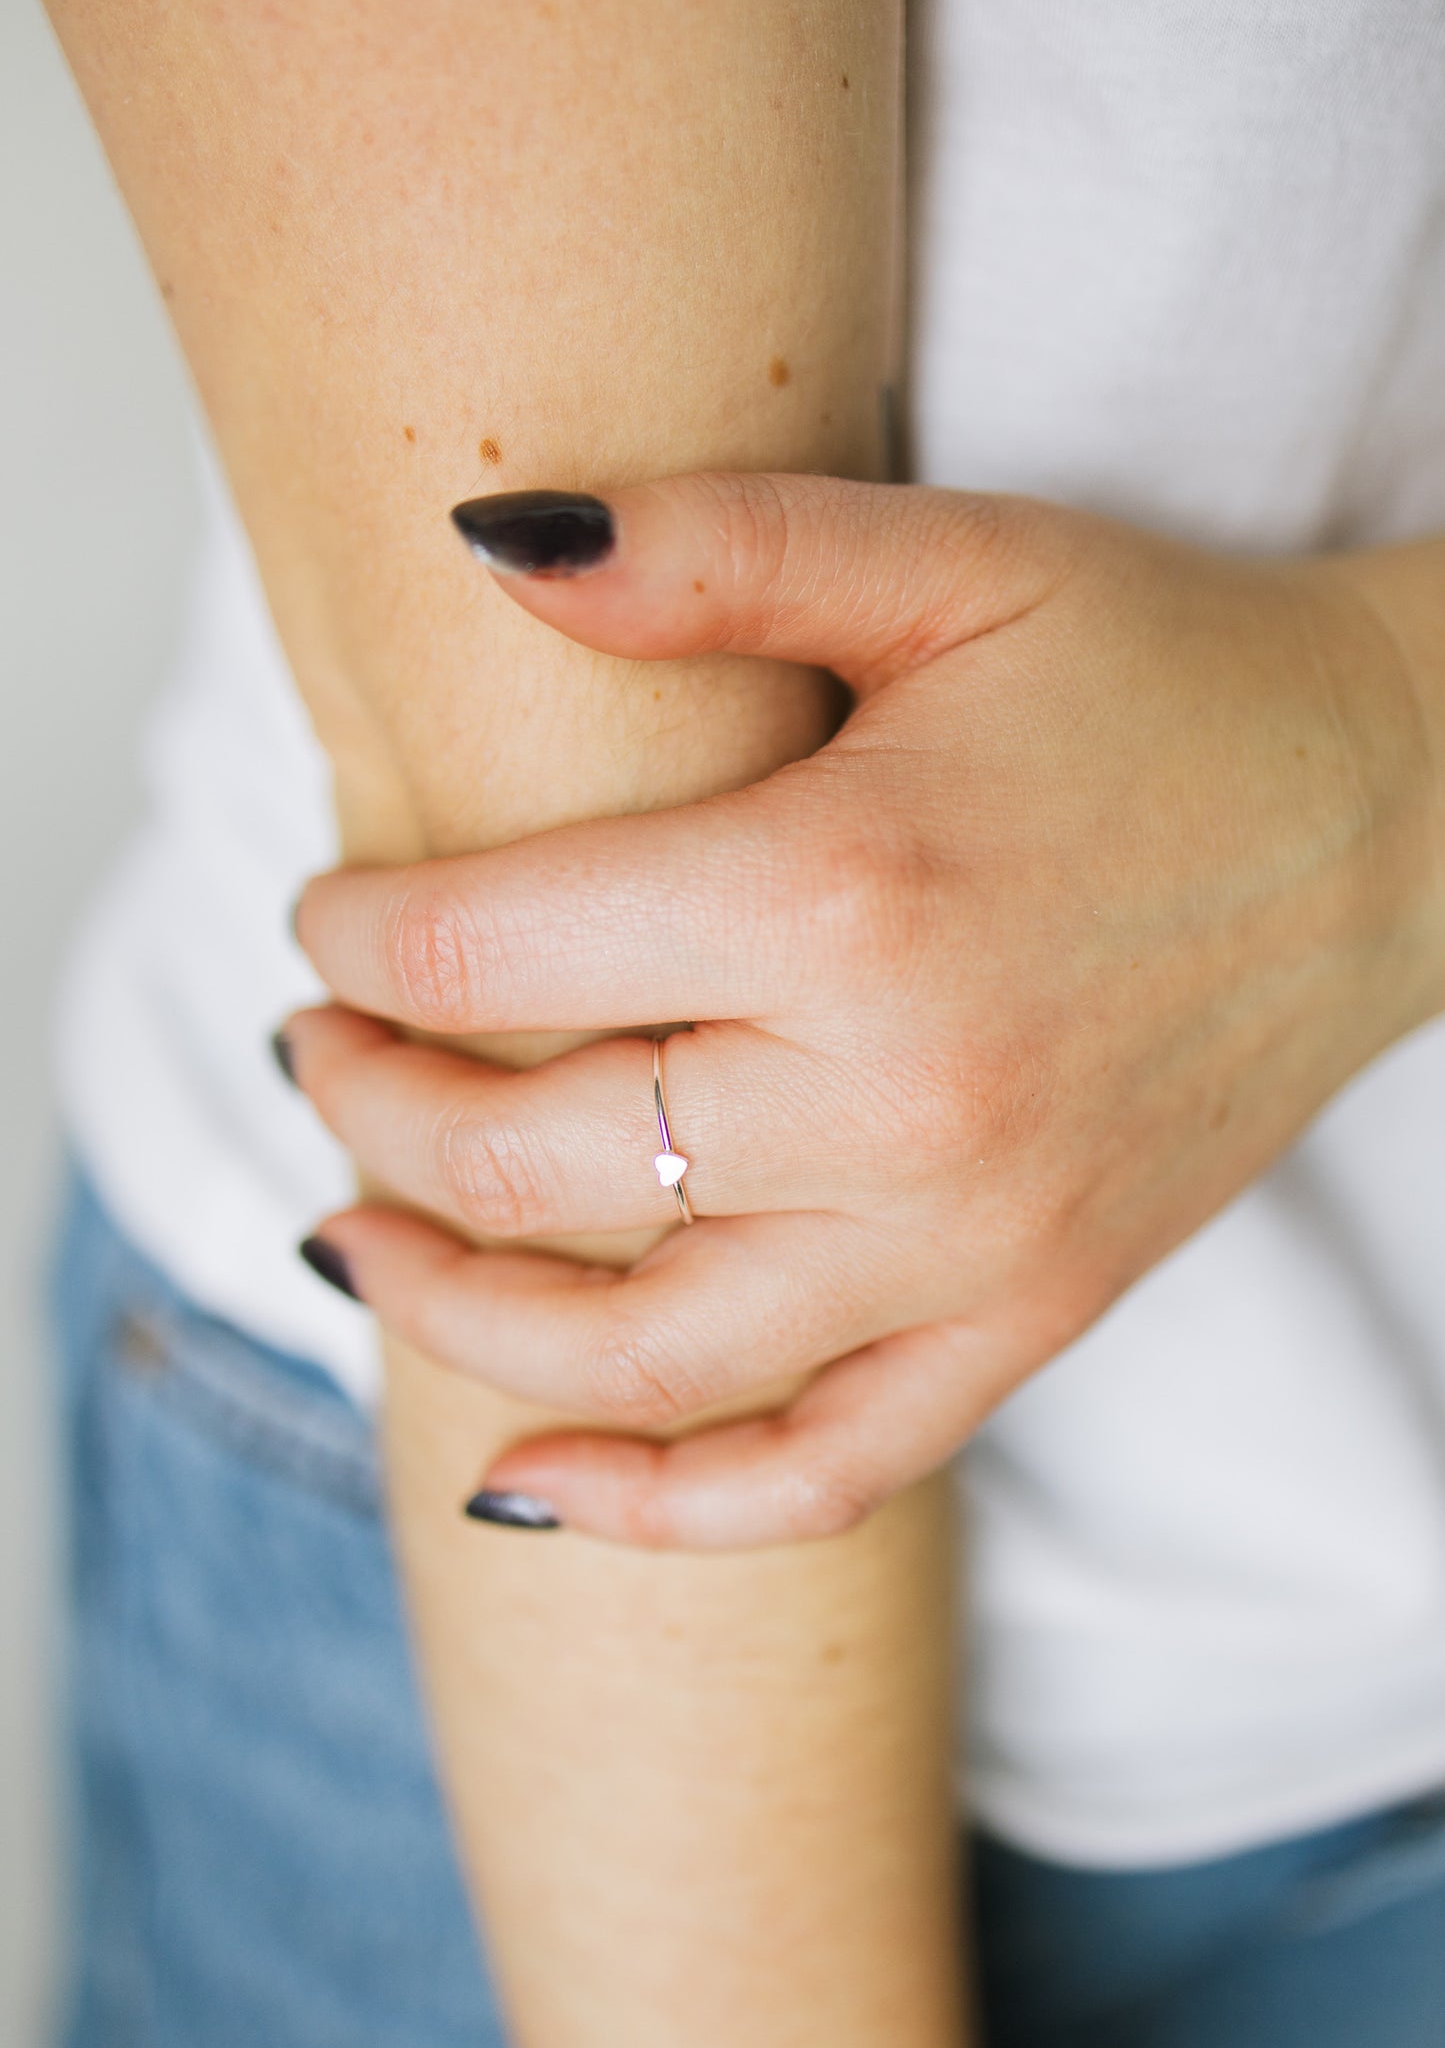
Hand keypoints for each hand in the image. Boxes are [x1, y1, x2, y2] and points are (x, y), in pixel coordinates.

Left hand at [289, 475, 1444, 1547]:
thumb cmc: (1165, 681)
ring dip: (452, 1316)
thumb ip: (710, 550)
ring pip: (640, 1359)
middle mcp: (899, 1102)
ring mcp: (973, 1240)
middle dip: (371, 1114)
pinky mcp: (1032, 1315)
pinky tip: (531, 1479)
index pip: (495, 959)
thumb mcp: (949, 562)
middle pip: (531, 1170)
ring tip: (356, 1242)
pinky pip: (820, 1472)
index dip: (361, 944)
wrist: (1397, 819)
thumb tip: (486, 542)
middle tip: (322, 1056)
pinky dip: (661, 1505)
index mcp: (848, 892)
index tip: (329, 924)